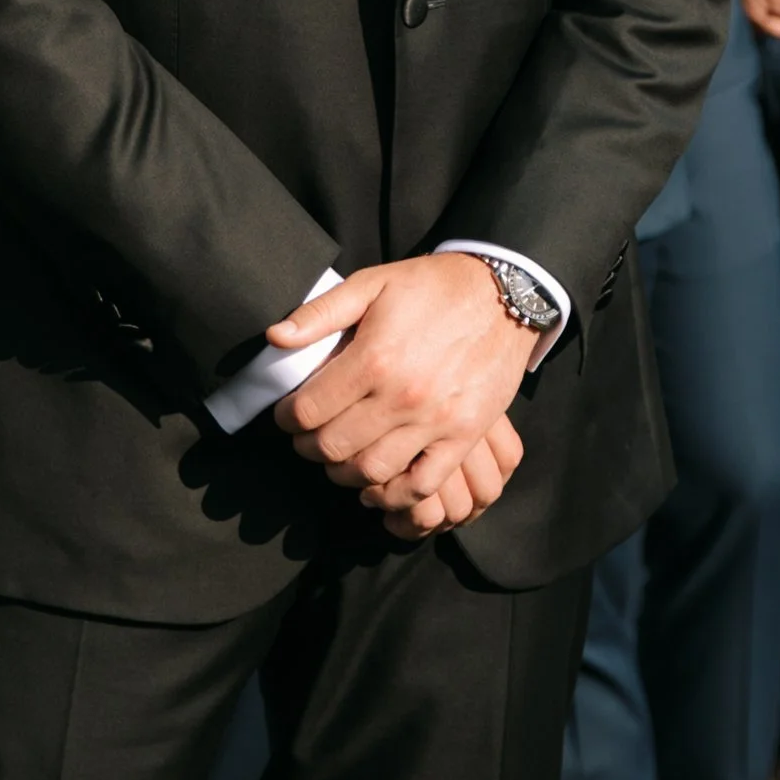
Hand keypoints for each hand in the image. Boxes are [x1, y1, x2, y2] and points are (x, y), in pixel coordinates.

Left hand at [270, 257, 534, 519]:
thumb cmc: (433, 287)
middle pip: (333, 446)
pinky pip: (422, 485)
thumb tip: (274, 337)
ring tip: (339, 457)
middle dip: (309, 447)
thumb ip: (320, 312)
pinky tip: (378, 485)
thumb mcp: (373, 283)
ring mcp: (436, 421)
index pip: (309, 410)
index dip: (287, 418)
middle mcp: (402, 396)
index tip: (287, 416)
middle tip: (308, 438)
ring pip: (371, 472)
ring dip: (344, 473)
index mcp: (374, 358)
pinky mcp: (464, 435)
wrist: (504, 294)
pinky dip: (394, 496)